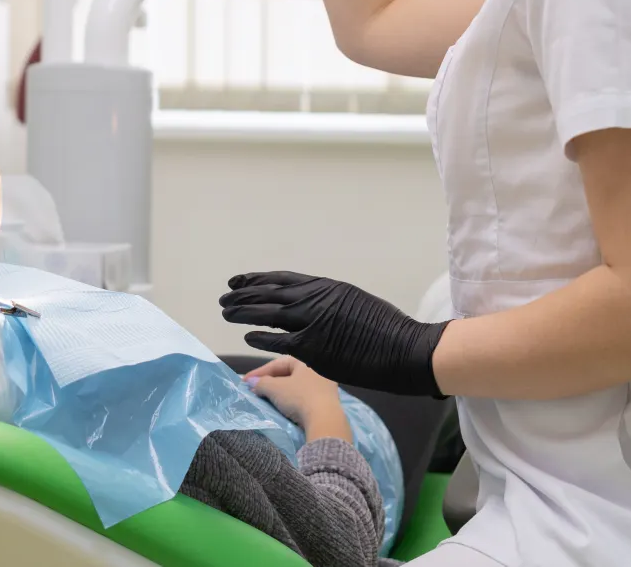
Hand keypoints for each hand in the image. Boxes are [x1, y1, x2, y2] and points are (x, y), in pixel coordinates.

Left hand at [221, 271, 448, 396]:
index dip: (257, 280)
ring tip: (227, 312)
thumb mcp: (356, 303)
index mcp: (327, 287)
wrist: (406, 350)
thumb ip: (330, 303)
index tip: (239, 281)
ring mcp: (314, 322)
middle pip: (270, 294)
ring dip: (245, 312)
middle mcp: (317, 299)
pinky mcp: (314, 347)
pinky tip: (247, 336)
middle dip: (244, 295)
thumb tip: (313, 307)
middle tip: (225, 298)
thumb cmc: (388, 330)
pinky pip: (278, 340)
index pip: (282, 279)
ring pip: (268, 313)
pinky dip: (260, 337)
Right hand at [245, 356, 350, 441]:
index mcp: (306, 361)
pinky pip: (304, 397)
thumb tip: (252, 382)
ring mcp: (325, 386)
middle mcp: (317, 370)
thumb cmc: (299, 398)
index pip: (277, 363)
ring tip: (267, 398)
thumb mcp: (275, 388)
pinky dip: (292, 400)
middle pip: (288, 374)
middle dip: (270, 382)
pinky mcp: (328, 402)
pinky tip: (284, 407)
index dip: (259, 372)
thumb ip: (261, 382)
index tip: (245, 381)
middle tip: (255, 389)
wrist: (325, 420)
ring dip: (280, 392)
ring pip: (296, 386)